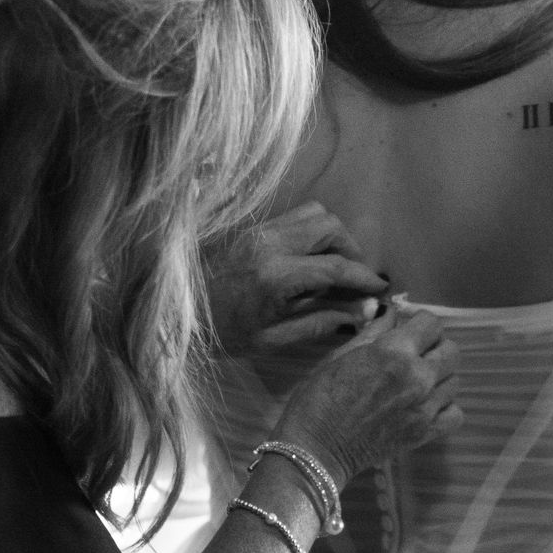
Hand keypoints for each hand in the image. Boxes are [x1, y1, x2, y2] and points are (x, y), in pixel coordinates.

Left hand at [205, 202, 386, 355]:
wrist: (171, 317)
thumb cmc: (221, 335)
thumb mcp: (273, 339)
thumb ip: (321, 321)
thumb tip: (362, 312)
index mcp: (275, 276)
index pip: (335, 266)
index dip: (364, 277)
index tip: (381, 288)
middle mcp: (269, 243)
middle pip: (330, 225)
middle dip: (352, 249)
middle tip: (354, 277)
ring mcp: (258, 230)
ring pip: (314, 213)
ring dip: (332, 236)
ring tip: (333, 266)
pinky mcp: (251, 228)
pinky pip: (293, 218)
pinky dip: (311, 233)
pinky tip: (307, 261)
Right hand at [273, 305, 460, 484]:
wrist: (316, 448)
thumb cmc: (319, 397)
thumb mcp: (342, 354)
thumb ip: (374, 331)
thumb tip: (391, 311)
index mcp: (394, 351)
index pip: (431, 323)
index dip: (419, 323)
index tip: (407, 330)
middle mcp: (418, 377)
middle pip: (451, 350)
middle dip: (433, 347)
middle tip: (414, 355)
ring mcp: (426, 407)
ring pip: (454, 380)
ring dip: (438, 378)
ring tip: (416, 383)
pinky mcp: (426, 434)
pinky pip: (455, 414)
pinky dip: (444, 408)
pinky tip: (426, 406)